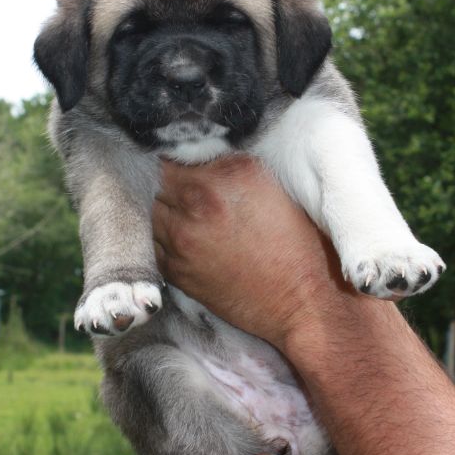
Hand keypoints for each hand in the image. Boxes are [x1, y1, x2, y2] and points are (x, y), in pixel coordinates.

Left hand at [152, 156, 344, 350]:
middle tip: (195, 195)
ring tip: (194, 220)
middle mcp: (198, 201)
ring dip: (169, 212)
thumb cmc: (298, 246)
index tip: (191, 166)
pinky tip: (192, 244)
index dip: (184, 159)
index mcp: (227, 174)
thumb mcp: (276, 188)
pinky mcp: (175, 269)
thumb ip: (234, 166)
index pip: (180, 151)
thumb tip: (207, 155)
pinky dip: (167, 241)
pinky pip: (156, 244)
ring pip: (155, 212)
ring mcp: (181, 237)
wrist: (299, 302)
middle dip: (175, 185)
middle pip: (162, 180)